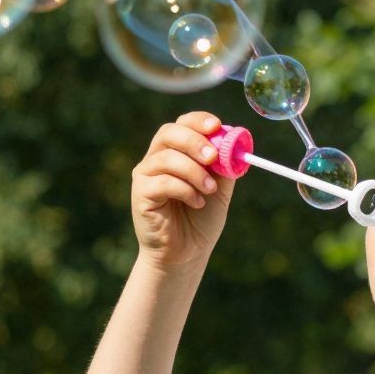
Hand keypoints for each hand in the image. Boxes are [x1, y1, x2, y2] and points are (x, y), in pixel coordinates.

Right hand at [132, 112, 235, 273]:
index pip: (182, 124)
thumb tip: (233, 141)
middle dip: (194, 141)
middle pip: (169, 133)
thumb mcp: (220, 187)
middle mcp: (156, 159)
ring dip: (195, 172)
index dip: (198, 120)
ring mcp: (145, 176)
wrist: (187, 253)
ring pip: (167, 158)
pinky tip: (197, 202)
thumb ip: (225, 164)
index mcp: (176, 151)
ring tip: (210, 190)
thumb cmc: (201, 219)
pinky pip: (163, 182)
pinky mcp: (140, 194)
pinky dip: (185, 190)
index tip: (216, 126)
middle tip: (213, 157)